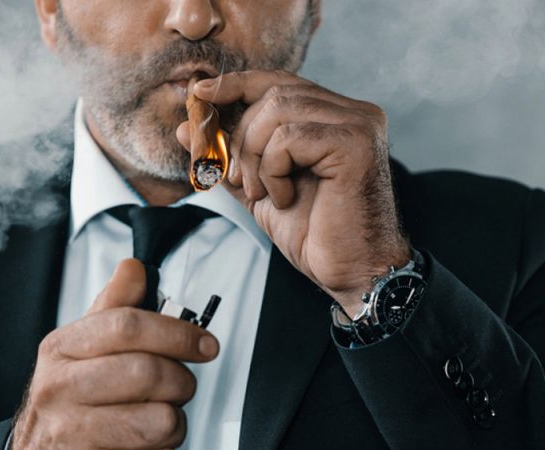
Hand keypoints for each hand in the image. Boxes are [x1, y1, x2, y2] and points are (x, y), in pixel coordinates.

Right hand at [3, 259, 219, 449]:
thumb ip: (111, 310)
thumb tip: (134, 269)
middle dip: (181, 382)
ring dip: (174, 425)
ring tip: (158, 424)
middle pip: (149, 374)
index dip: (176, 333)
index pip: (127, 327)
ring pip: (161, 422)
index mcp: (61, 351)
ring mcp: (74, 438)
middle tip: (180, 387)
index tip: (204, 345)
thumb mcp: (76, 352)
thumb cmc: (65, 407)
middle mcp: (61, 392)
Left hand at [177, 70, 411, 316]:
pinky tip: (285, 197)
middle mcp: (352, 112)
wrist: (350, 271)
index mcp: (333, 117)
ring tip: (262, 193)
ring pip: (278, 110)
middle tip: (237, 177)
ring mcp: (358, 124)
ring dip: (254, 155)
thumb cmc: (313, 233)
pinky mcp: (355, 143)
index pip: (278, 82)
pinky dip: (273, 169)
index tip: (200, 92)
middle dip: (240, 135)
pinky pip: (290, 137)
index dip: (236, 84)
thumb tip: (186, 128)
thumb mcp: (258, 189)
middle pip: (273, 94)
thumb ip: (229, 157)